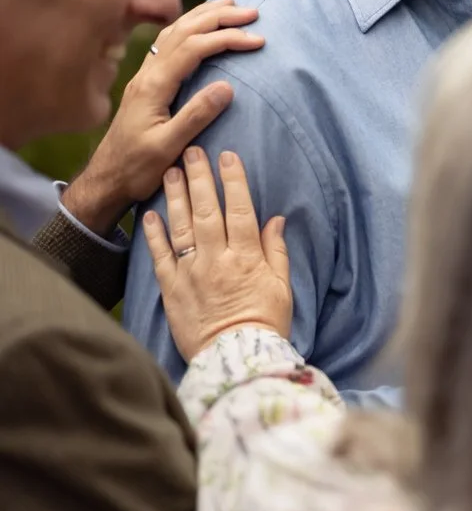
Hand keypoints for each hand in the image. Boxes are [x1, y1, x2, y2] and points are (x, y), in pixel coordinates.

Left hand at [63, 0, 263, 234]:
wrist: (106, 180)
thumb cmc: (137, 169)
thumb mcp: (167, 148)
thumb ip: (196, 116)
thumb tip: (227, 86)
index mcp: (153, 86)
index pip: (193, 48)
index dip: (226, 38)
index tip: (257, 40)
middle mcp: (147, 74)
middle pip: (183, 31)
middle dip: (219, 17)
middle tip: (252, 12)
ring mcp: (145, 76)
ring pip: (174, 32)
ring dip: (203, 16)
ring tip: (229, 6)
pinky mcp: (147, 83)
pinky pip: (169, 43)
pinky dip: (189, 27)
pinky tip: (199, 27)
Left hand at [142, 147, 290, 361]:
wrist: (236, 358)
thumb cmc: (265, 323)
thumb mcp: (282, 286)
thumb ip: (276, 251)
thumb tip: (275, 219)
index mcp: (247, 257)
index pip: (240, 210)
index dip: (234, 181)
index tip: (228, 157)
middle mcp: (217, 259)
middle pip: (207, 210)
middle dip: (200, 178)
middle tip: (192, 151)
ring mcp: (191, 273)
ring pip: (182, 226)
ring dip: (176, 197)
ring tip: (170, 172)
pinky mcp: (172, 289)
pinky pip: (160, 256)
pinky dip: (154, 234)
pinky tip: (150, 214)